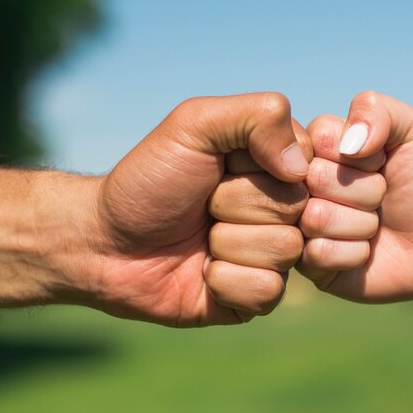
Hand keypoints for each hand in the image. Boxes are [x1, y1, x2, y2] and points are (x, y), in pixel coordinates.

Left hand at [92, 92, 310, 325]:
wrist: (106, 242)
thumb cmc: (150, 179)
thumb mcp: (195, 125)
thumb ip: (257, 116)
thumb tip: (301, 166)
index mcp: (276, 166)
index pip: (306, 166)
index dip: (256, 170)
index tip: (221, 168)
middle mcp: (282, 209)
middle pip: (296, 209)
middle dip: (233, 205)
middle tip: (203, 205)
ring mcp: (272, 254)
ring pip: (285, 250)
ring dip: (227, 243)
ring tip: (202, 238)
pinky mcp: (258, 295)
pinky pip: (267, 290)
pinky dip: (224, 280)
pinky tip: (202, 273)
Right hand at [297, 91, 412, 301]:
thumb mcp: (411, 132)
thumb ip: (378, 110)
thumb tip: (348, 140)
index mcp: (314, 149)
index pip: (318, 137)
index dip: (360, 156)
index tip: (378, 165)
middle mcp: (297, 185)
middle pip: (316, 177)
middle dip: (365, 191)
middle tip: (378, 200)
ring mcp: (297, 224)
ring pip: (317, 217)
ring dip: (361, 224)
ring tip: (372, 226)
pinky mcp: (305, 263)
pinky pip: (319, 253)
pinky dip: (355, 253)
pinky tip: (363, 251)